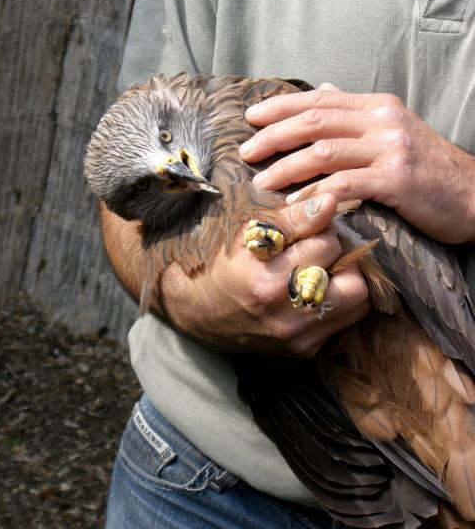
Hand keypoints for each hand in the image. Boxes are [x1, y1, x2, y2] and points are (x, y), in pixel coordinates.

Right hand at [161, 193, 368, 356]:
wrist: (196, 310)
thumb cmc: (222, 261)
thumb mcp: (248, 231)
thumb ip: (292, 217)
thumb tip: (329, 202)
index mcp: (269, 282)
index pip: (328, 245)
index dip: (321, 231)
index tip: (307, 231)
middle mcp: (286, 316)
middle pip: (355, 282)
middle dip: (342, 261)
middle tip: (321, 253)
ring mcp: (297, 338)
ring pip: (357, 304)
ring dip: (345, 283)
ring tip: (321, 271)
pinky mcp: (303, 351)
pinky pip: (342, 322)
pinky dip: (334, 303)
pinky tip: (312, 293)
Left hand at [240, 86, 474, 242]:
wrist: (474, 194)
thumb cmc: (428, 167)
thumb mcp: (394, 129)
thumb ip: (356, 112)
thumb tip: (322, 89)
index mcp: (378, 106)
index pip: (320, 99)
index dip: (281, 107)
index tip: (251, 118)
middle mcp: (382, 120)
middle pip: (315, 121)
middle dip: (274, 135)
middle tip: (246, 151)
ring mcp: (390, 148)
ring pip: (324, 150)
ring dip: (287, 166)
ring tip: (262, 181)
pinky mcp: (397, 178)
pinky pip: (345, 183)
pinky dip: (316, 192)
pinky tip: (295, 203)